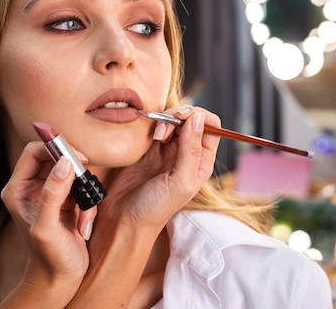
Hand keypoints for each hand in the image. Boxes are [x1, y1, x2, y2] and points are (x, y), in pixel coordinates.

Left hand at [0, 142, 96, 301]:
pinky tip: (83, 225)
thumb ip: (53, 194)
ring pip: (73, 173)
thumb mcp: (47, 227)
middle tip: (85, 182)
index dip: (55, 149)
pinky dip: (88, 205)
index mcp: (17, 189)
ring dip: (83, 192)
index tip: (77, 157)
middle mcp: (31, 188)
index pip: (34, 152)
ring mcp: (50, 194)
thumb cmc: (48, 259)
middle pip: (55, 158)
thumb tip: (64, 162)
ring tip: (82, 216)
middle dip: (74, 171)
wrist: (60, 280)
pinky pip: (82, 189)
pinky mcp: (66, 201)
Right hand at [97, 105, 219, 231]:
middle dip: (177, 117)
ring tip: (154, 136)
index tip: (182, 119)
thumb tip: (197, 118)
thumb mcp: (180, 181)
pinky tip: (144, 135)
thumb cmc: (155, 208)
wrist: (124, 219)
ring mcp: (166, 149)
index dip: (198, 116)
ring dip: (162, 120)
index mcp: (201, 161)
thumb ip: (191, 149)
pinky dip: (149, 123)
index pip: (211, 125)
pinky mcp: (147, 147)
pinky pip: (152, 125)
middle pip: (190, 118)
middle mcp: (186, 152)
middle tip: (162, 131)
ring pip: (171, 119)